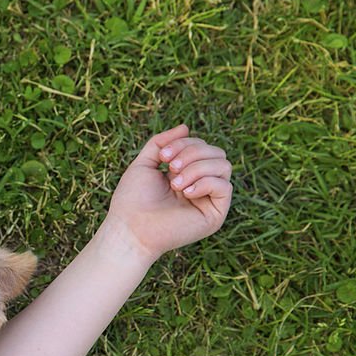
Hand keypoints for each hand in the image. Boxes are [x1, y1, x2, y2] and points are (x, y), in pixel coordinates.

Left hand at [106, 125, 232, 261]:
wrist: (130, 228)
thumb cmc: (132, 200)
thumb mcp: (144, 163)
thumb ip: (161, 143)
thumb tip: (185, 126)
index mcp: (186, 174)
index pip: (202, 146)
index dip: (185, 144)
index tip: (162, 156)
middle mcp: (200, 185)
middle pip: (216, 152)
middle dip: (193, 153)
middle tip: (170, 168)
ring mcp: (208, 200)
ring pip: (223, 165)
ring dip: (198, 167)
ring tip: (175, 183)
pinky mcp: (215, 214)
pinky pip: (224, 186)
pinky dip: (205, 183)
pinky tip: (185, 193)